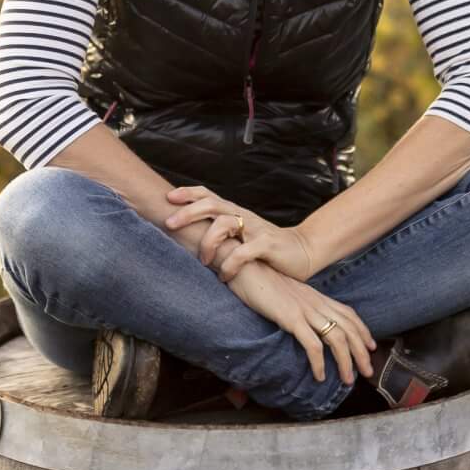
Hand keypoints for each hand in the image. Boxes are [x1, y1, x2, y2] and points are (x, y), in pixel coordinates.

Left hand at [161, 186, 320, 280]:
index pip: (208, 195)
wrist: (302, 252)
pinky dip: (229, 265)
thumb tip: (184, 237)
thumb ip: (218, 233)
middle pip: (211, 204)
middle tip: (169, 223)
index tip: (167, 197)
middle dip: (188, 211)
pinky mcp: (267, 244)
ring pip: (224, 223)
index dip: (187, 193)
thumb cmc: (264, 247)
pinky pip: (243, 252)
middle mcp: (242, 216)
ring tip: (202, 260)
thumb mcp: (239, 236)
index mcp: (233, 212)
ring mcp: (255, 228)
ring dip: (208, 242)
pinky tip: (223, 276)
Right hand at [221, 263, 375, 386]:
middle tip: (368, 371)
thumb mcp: (287, 294)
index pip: (348, 313)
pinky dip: (319, 362)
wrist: (246, 267)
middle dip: (361, 352)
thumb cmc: (261, 281)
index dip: (363, 331)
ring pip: (337, 338)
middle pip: (349, 329)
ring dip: (346, 361)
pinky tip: (320, 376)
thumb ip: (299, 305)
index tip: (371, 346)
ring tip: (348, 379)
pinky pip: (312, 344)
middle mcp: (316, 303)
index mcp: (316, 297)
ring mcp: (305, 310)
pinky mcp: (291, 318)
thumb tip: (305, 321)